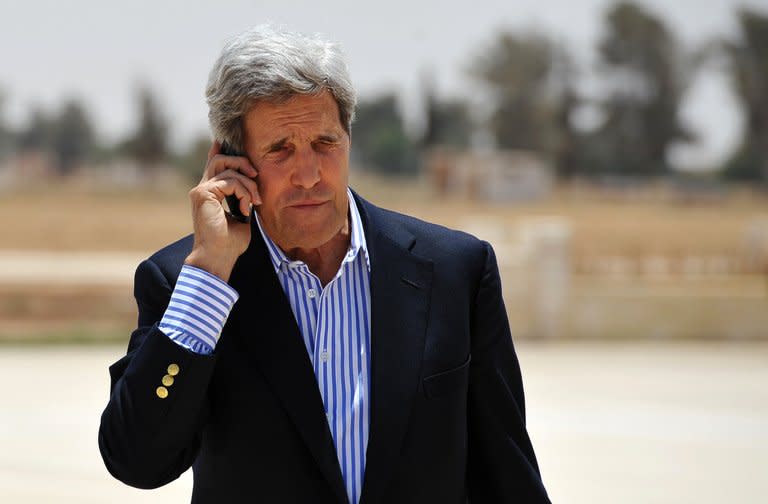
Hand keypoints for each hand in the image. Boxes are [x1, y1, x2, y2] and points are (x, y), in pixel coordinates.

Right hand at [184, 141, 261, 281]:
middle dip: (242, 162)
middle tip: (256, 175)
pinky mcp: (203, 193)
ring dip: (248, 184)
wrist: (218, 258)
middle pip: (220, 159)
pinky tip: (246, 207)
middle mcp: (202, 189)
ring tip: (254, 201)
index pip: (214, 165)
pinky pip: (230, 181)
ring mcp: (201, 190)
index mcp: (210, 194)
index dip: (219, 151)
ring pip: (228, 169)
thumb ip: (243, 201)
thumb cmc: (230, 244)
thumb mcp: (241, 217)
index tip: (223, 140)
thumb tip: (252, 192)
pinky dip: (243, 192)